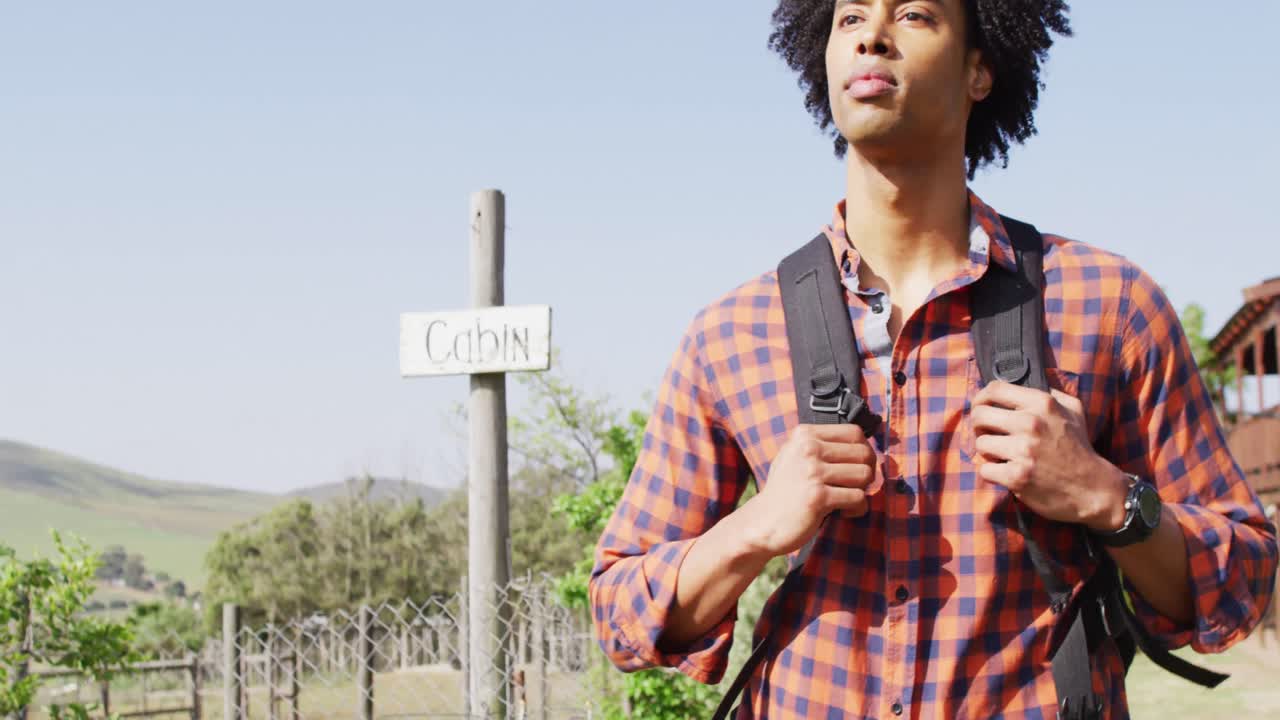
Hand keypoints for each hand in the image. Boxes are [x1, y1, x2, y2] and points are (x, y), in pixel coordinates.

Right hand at [742, 423, 877, 557]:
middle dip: (867, 472)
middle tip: (854, 486)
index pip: (855, 432)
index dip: (864, 450)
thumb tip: (864, 443)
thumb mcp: (795, 456)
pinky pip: (858, 498)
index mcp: (804, 435)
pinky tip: (843, 512)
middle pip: (864, 453)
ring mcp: (812, 472)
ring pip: (864, 474)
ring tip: (846, 499)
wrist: (762, 523)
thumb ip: (822, 445)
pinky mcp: (818, 497)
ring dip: (862, 490)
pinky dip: (857, 509)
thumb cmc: (785, 491)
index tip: (855, 467)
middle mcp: (808, 449)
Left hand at [971, 381, 1127, 530]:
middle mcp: (1031, 423)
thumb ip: (1051, 392)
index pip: (994, 389)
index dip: (981, 398)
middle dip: (979, 426)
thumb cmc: (1079, 448)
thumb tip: (1025, 382)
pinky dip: (992, 473)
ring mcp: (1023, 450)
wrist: (1093, 488)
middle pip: (979, 415)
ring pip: (980, 443)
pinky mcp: (1016, 476)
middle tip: (988, 434)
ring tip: (1003, 456)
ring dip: (988, 452)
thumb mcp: (1073, 411)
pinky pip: (984, 469)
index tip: (982, 407)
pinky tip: (1007, 473)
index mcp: (1043, 403)